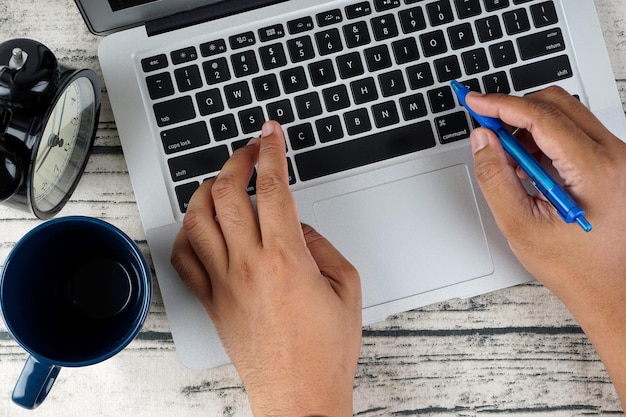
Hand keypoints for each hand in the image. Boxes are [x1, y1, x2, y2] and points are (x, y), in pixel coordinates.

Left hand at [171, 121, 361, 416]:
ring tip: (221, 181)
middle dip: (236, 160)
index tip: (270, 134)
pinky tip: (199, 225)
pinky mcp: (211, 301)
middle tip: (249, 152)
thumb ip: (321, 244)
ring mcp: (223, 283)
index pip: (272, 188)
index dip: (270, 152)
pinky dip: (187, 233)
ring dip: (206, 189)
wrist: (299, 394)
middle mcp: (248, 265)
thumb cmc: (325, 350)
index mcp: (286, 258)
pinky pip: (183, 258)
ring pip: (197, 219)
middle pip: (226, 193)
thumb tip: (297, 225)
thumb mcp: (346, 286)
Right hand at [467, 86, 625, 404]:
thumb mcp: (520, 226)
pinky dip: (547, 140)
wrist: (612, 290)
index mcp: (594, 170)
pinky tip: (531, 166)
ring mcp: (619, 158)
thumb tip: (483, 140)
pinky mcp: (615, 163)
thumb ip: (495, 177)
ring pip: (568, 115)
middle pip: (558, 104)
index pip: (542, 117)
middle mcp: (615, 156)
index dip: (502, 105)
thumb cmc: (575, 267)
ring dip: (531, 127)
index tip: (476, 102)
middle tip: (487, 128)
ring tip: (510, 160)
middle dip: (516, 111)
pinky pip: (577, 133)